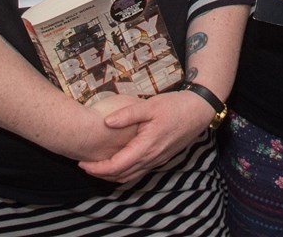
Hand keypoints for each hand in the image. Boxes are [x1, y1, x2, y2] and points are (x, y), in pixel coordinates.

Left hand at [78, 90, 212, 183]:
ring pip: (131, 176)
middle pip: (121, 176)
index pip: (117, 166)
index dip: (98, 168)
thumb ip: (127, 114)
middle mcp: (151, 158)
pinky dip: (125, 172)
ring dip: (113, 176)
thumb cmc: (175, 106)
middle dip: (101, 174)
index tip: (83, 164)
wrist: (199, 110)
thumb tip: (106, 122)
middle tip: (85, 166)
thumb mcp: (150, 105)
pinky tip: (119, 164)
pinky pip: (139, 172)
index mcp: (146, 147)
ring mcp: (157, 160)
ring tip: (98, 167)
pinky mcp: (161, 158)